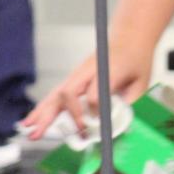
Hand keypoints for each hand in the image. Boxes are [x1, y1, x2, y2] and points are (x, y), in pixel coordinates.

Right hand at [21, 37, 154, 139]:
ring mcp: (77, 75)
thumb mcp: (142, 82)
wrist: (128, 39)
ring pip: (56, 95)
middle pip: (69, 94)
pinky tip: (31, 121)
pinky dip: (42, 109)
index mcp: (108, 70)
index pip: (95, 94)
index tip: (98, 125)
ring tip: (33, 133)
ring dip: (44, 115)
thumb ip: (131, 103)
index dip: (95, 111)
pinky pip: (55, 95)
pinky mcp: (73, 80)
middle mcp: (88, 71)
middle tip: (58, 134)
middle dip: (63, 116)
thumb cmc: (135, 61)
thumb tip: (122, 126)